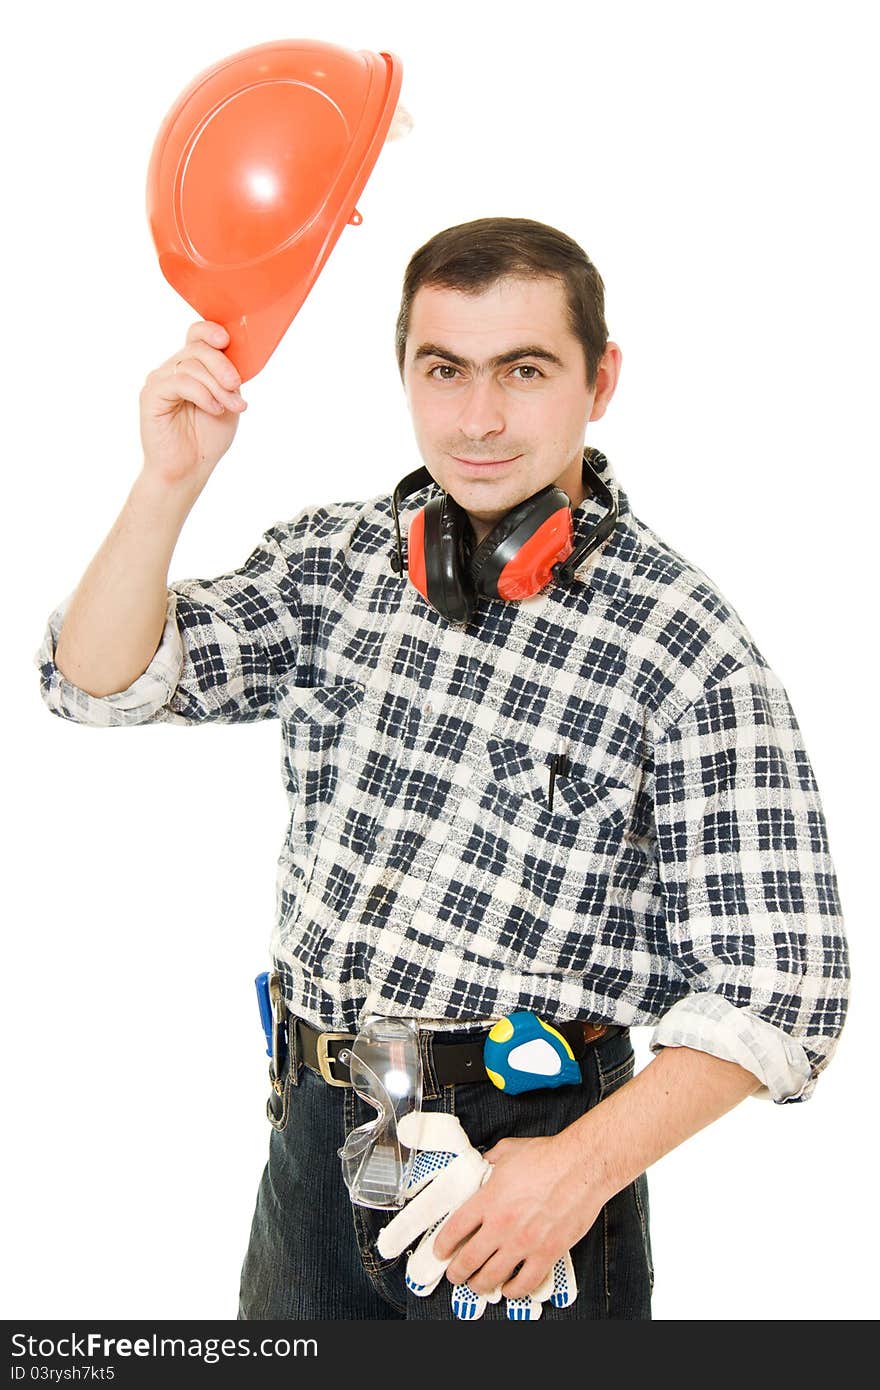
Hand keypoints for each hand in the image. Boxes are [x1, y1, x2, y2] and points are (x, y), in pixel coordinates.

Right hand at [139, 320, 247, 490]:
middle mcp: (172, 369)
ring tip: (230, 407)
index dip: (210, 331)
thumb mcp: (228, 401)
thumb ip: (228, 378)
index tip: (226, 340)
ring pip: (191, 366)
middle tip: (236, 387)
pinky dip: (202, 394)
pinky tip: (214, 409)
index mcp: (191, 367)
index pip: (196, 335)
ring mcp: (160, 380)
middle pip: (197, 349)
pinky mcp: (151, 395)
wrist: (189, 469)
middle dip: (222, 366)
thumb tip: (235, 355)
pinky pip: (180, 382)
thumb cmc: (207, 437)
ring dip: (217, 387)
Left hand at [375, 1113, 577, 1318]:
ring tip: (477, 1285)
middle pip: (468, 1260)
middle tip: (455, 1274)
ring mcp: (523, 1243)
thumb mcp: (509, 1150)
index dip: (442, 1245)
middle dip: (457, 1272)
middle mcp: (501, 1225)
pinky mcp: (546, 1253)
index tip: (440, 1252)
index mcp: (488, 1200)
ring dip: (480, 1285)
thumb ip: (490, 1161)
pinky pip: (525, 1283)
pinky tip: (509, 1289)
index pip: (454, 1230)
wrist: (582, 1167)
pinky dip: (513, 1291)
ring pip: (492, 1277)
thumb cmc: (549, 1156)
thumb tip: (483, 1164)